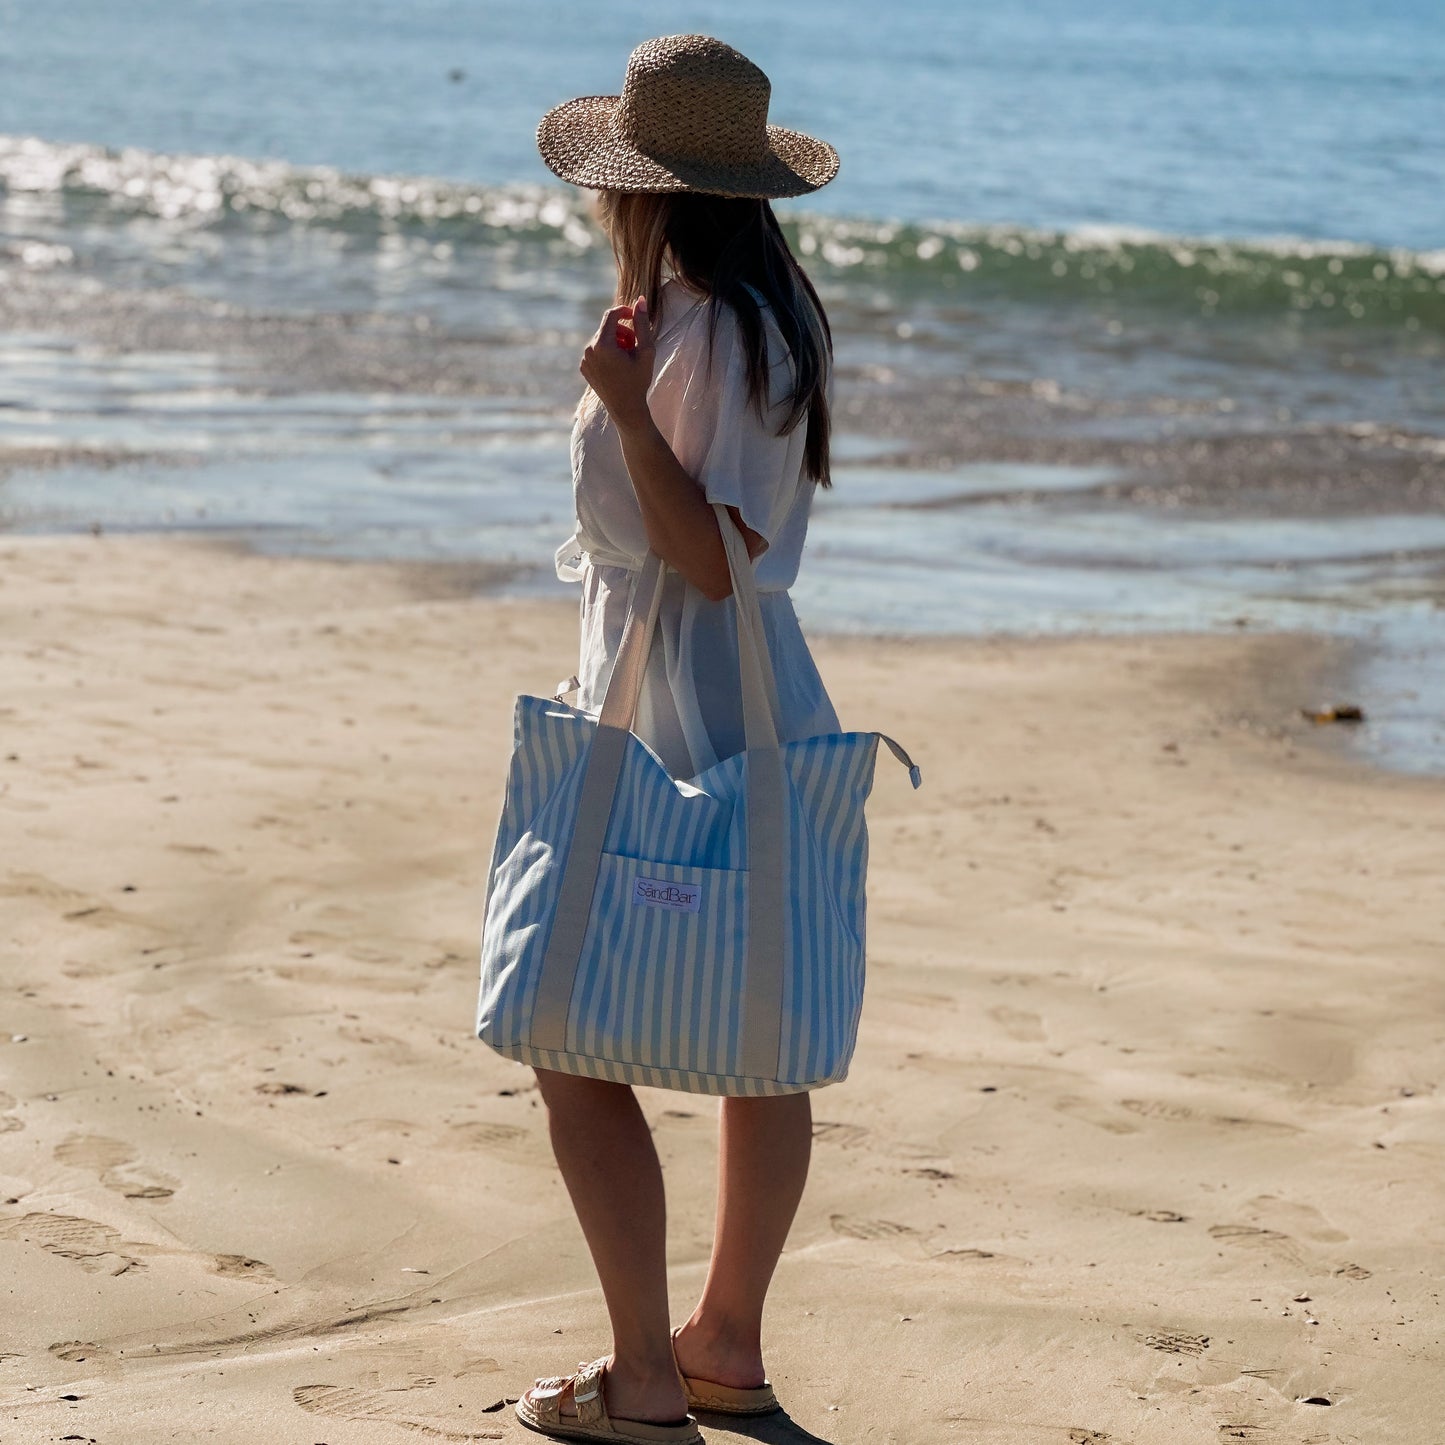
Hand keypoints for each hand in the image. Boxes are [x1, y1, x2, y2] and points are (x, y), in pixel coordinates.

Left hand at [579, 294, 654, 431]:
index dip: (624, 311)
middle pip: (607, 328)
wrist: (626, 409)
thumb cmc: (639, 381)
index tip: (635, 316)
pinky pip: (596, 351)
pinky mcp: (583, 367)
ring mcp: (584, 359)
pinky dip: (607, 353)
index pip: (611, 315)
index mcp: (603, 345)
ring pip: (601, 339)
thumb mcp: (645, 351)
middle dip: (623, 332)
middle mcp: (589, 350)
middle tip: (635, 346)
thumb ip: (642, 324)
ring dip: (615, 343)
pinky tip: (617, 367)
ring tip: (627, 358)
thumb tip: (639, 300)